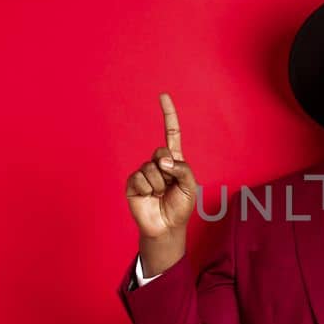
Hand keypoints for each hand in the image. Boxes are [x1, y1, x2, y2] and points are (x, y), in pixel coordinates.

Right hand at [126, 93, 198, 272]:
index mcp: (174, 160)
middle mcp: (158, 163)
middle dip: (167, 169)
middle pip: (160, 152)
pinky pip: (140, 178)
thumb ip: (182, 169)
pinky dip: (147, 189)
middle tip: (168, 186)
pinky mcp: (133, 183)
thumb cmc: (180, 207)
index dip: (168, 114)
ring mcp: (144, 172)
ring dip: (158, 185)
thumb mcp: (190, 186)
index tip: (163, 96)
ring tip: (159, 195)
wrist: (166, 227)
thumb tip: (162, 161)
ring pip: (151, 168)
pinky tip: (148, 197)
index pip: (171, 133)